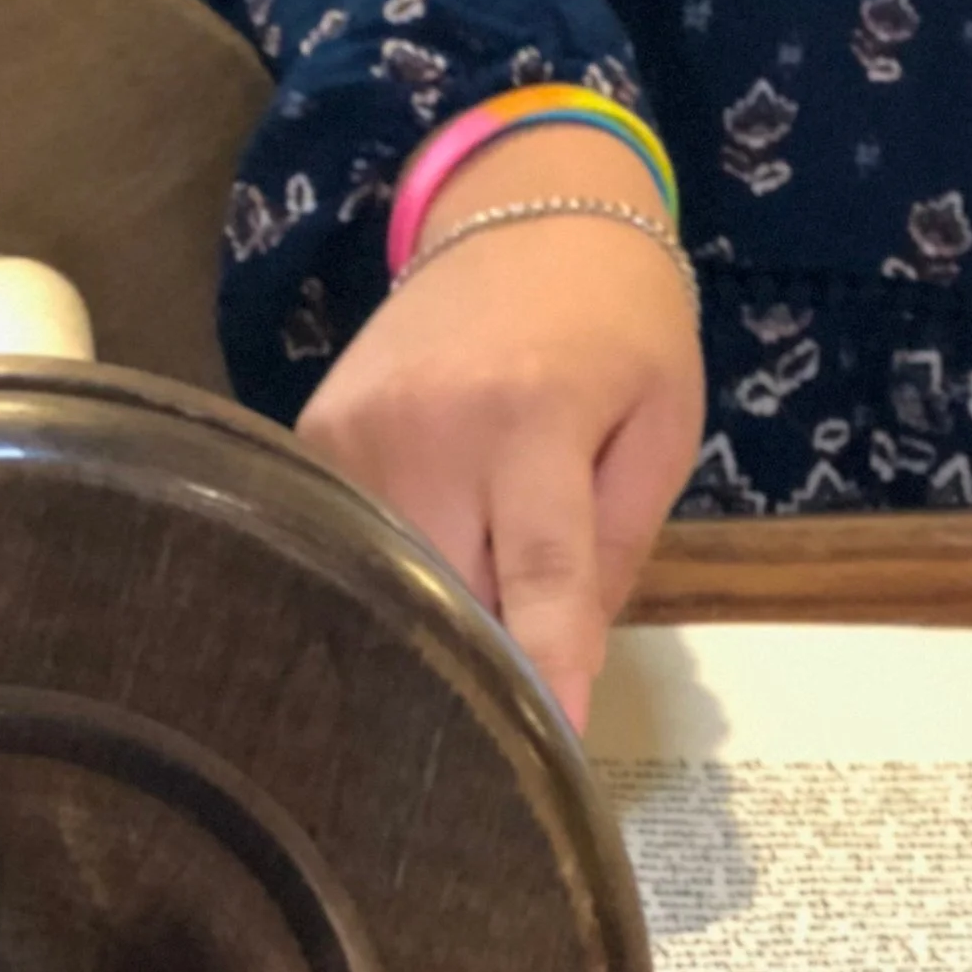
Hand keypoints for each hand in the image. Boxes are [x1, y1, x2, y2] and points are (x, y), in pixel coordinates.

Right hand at [297, 128, 704, 725]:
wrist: (523, 202)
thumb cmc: (618, 318)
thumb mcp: (661, 422)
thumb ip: (614, 551)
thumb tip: (559, 678)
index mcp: (535, 417)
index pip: (537, 579)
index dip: (542, 679)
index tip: (547, 768)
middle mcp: (430, 427)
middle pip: (444, 598)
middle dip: (474, 677)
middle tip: (499, 760)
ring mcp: (354, 430)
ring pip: (379, 585)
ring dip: (417, 636)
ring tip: (445, 692)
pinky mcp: (310, 430)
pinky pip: (341, 541)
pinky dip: (374, 584)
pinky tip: (400, 613)